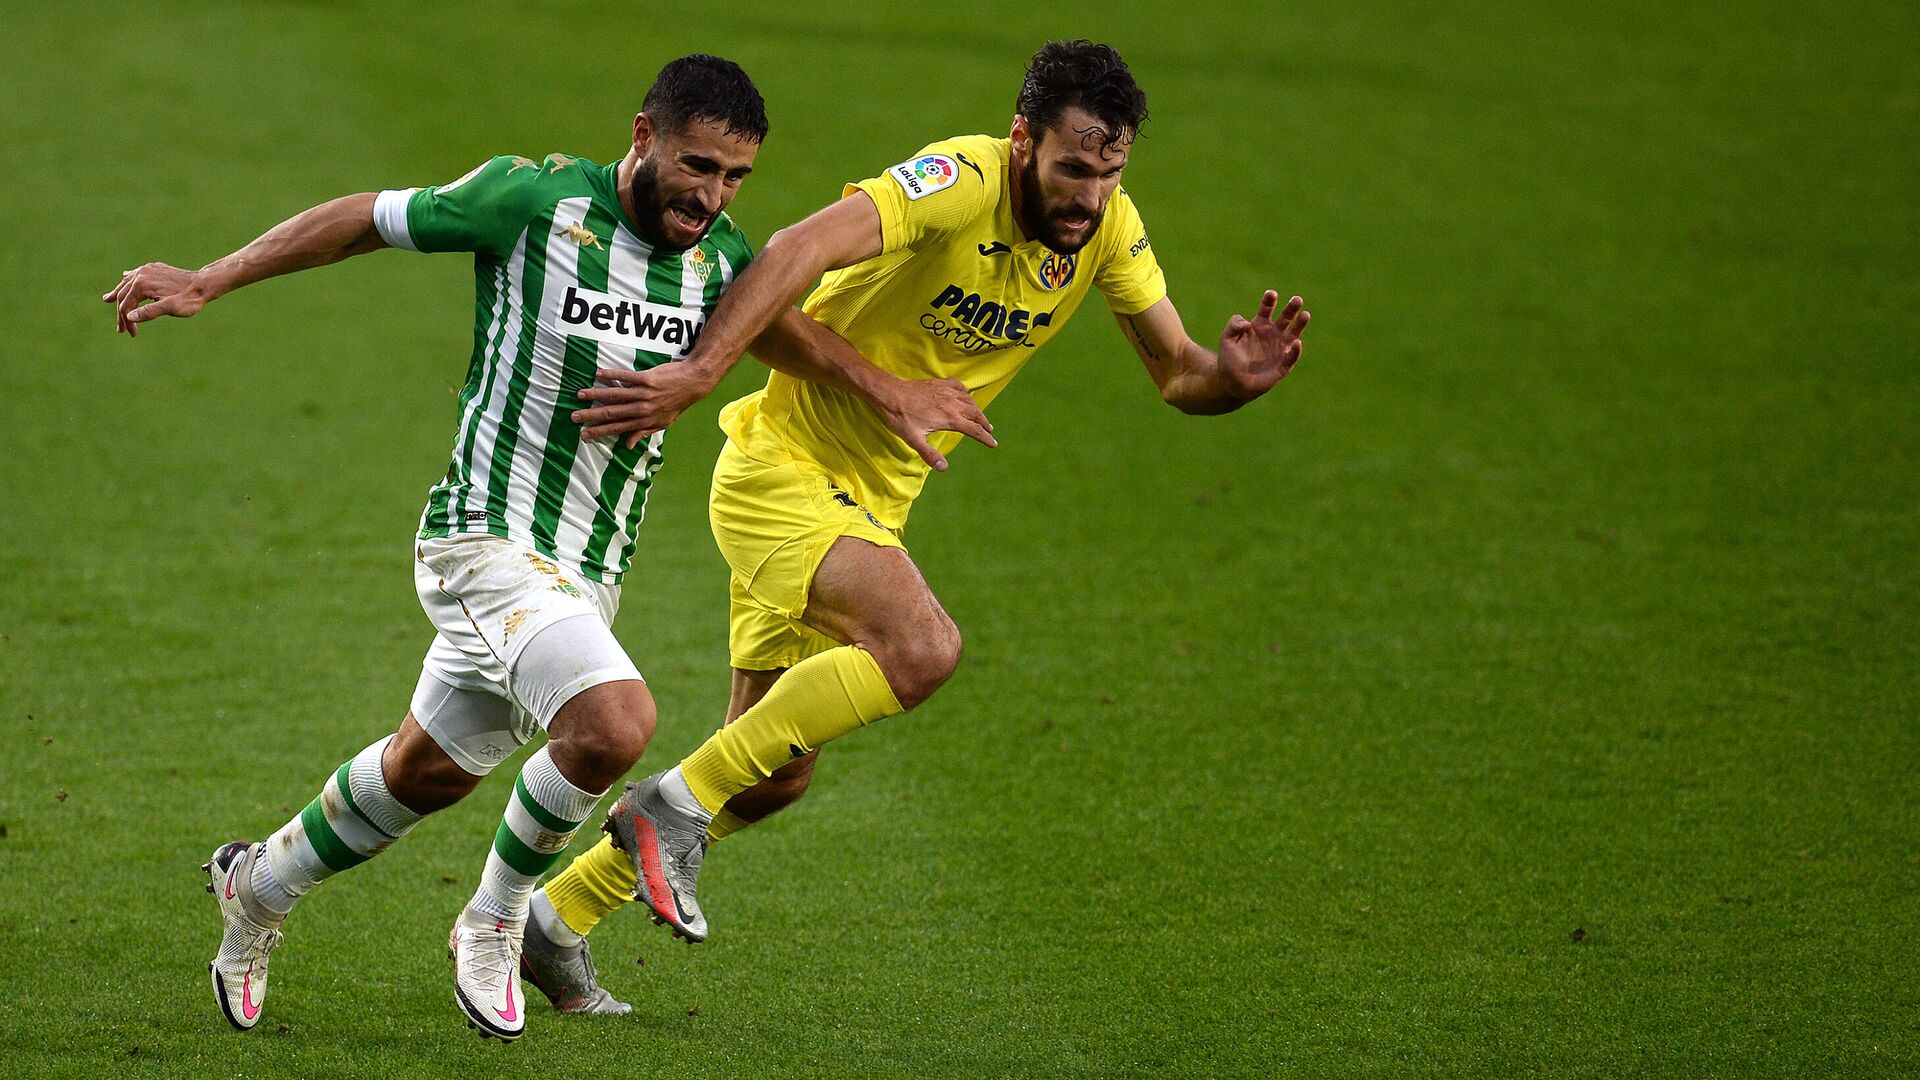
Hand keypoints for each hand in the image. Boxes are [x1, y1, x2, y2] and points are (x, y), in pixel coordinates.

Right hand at [103, 263, 208, 336]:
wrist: (204, 284)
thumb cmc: (189, 299)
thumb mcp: (170, 308)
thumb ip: (150, 312)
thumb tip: (129, 316)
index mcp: (141, 284)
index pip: (126, 306)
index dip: (127, 322)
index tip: (132, 334)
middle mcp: (140, 274)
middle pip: (124, 296)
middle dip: (121, 313)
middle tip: (121, 329)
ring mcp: (146, 270)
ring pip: (127, 284)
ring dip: (119, 294)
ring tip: (107, 300)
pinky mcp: (153, 268)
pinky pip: (135, 275)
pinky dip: (128, 281)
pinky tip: (124, 278)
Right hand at [574, 363, 724, 447]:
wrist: (693, 383)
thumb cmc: (677, 403)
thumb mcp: (663, 423)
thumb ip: (643, 432)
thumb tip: (627, 445)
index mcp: (644, 421)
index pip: (617, 429)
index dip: (599, 432)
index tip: (584, 434)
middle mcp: (642, 409)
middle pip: (612, 413)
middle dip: (591, 416)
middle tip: (574, 417)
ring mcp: (644, 393)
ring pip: (615, 395)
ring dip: (596, 395)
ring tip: (580, 395)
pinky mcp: (646, 378)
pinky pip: (625, 376)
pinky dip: (611, 375)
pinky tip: (598, 374)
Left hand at [874, 377, 997, 470]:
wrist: (890, 393)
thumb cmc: (900, 417)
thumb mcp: (913, 439)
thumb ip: (929, 454)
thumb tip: (943, 467)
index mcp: (950, 419)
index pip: (974, 430)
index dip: (985, 438)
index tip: (993, 444)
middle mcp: (953, 404)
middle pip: (976, 414)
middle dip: (984, 424)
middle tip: (990, 431)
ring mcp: (947, 391)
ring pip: (970, 401)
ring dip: (977, 410)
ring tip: (980, 416)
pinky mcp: (940, 383)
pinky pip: (960, 386)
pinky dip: (966, 392)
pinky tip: (965, 395)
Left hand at [1216, 291, 1309, 398]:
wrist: (1231, 383)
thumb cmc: (1229, 360)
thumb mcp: (1226, 339)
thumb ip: (1233, 325)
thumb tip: (1248, 323)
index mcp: (1259, 326)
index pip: (1266, 309)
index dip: (1269, 301)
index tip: (1271, 294)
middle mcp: (1272, 335)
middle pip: (1285, 318)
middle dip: (1291, 309)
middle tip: (1297, 299)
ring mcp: (1279, 349)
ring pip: (1293, 334)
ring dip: (1299, 325)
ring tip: (1305, 314)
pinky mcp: (1282, 365)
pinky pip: (1291, 356)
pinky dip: (1295, 350)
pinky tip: (1296, 343)